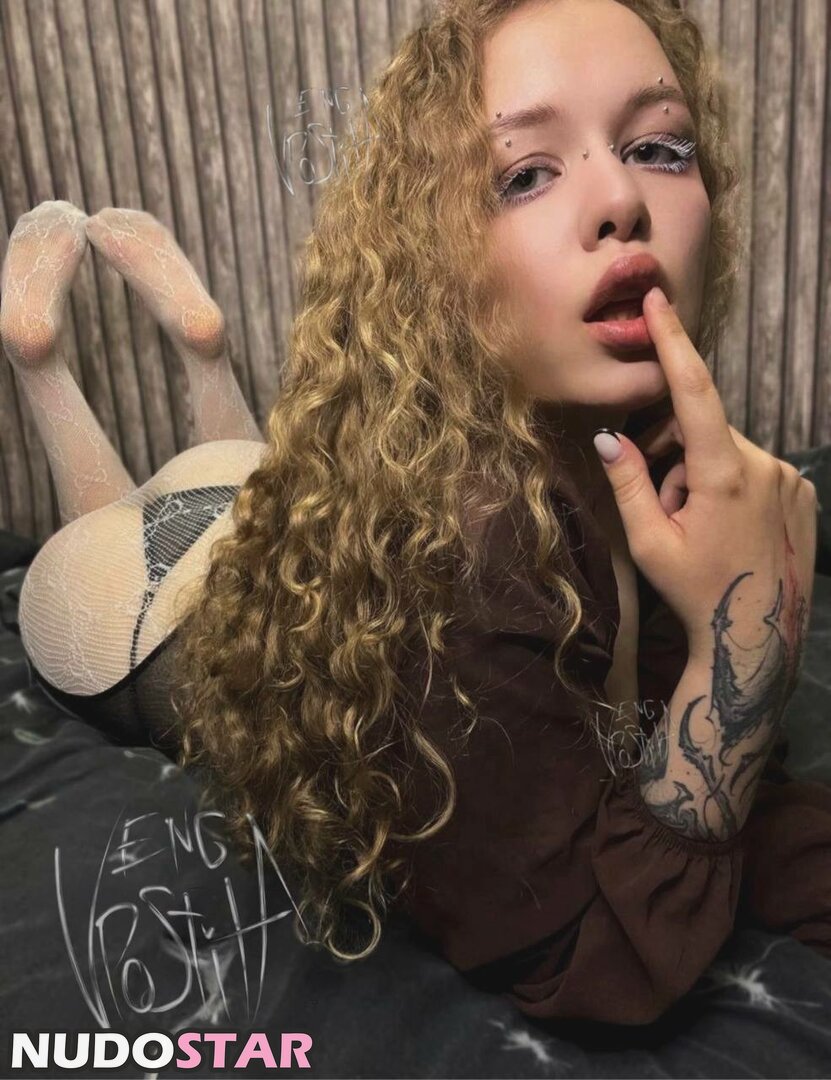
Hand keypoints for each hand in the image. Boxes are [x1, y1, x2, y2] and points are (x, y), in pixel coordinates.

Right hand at [593, 287, 816, 689]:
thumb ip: (628, 484)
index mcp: (724, 474)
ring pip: (728, 450)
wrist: (756, 637)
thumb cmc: (695, 592)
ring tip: (701, 526)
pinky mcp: (804, 489)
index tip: (658, 301)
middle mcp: (765, 464)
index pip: (695, 391)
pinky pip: (754, 467)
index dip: (674, 342)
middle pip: (704, 432)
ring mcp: (790, 476)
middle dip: (675, 457)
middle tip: (669, 511)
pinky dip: (732, 484)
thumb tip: (606, 438)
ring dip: (703, 474)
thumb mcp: (650, 543)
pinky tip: (729, 527)